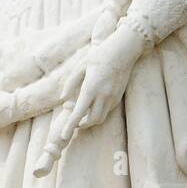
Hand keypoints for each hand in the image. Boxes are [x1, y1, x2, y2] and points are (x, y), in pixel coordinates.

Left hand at [59, 26, 146, 146]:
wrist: (123, 51)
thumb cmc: (99, 56)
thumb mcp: (81, 66)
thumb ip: (70, 83)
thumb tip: (63, 99)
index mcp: (91, 88)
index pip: (79, 113)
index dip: (70, 126)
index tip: (64, 136)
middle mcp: (103, 95)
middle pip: (91, 120)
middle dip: (81, 124)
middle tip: (73, 120)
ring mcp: (113, 97)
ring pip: (101, 117)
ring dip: (90, 120)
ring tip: (82, 112)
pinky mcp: (118, 96)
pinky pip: (107, 110)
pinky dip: (98, 112)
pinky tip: (93, 104)